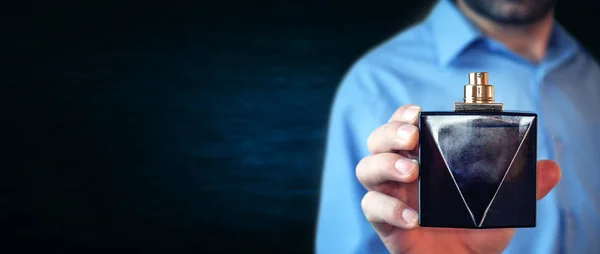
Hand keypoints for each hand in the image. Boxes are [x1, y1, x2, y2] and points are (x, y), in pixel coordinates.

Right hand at [356, 104, 561, 253]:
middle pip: (377, 141)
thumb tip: (551, 168)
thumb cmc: (473, 232)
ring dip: (386, 164)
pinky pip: (372, 207)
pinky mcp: (383, 221)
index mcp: (422, 159)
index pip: (403, 126)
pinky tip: (413, 217)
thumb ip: (522, 187)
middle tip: (412, 138)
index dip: (404, 115)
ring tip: (412, 172)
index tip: (419, 112)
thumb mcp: (499, 207)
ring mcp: (389, 195)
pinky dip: (390, 208)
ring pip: (366, 168)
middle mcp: (400, 173)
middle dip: (390, 133)